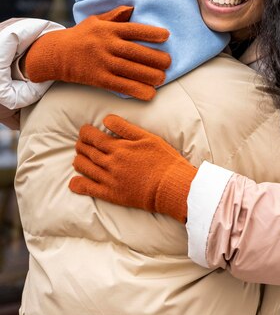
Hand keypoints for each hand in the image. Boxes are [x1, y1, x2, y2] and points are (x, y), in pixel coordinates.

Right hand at [25, 6, 170, 99]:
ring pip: (130, 70)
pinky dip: (136, 90)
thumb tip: (133, 8)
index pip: (133, 30)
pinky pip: (121, 86)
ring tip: (162, 78)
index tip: (167, 36)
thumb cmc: (82, 36)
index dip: (151, 33)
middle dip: (155, 58)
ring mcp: (102, 62)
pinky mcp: (98, 78)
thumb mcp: (96, 21)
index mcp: (108, 29)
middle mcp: (106, 45)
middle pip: (135, 52)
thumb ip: (115, 16)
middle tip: (169, 63)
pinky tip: (150, 93)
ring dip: (149, 75)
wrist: (56, 54)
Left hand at [69, 114, 196, 222]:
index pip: (93, 137)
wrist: (171, 186)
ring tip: (80, 157)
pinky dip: (78, 185)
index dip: (85, 132)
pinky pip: (89, 189)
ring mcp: (110, 179)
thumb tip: (106, 120)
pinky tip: (74, 182)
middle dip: (81, 145)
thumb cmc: (163, 160)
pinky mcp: (112, 194)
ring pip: (85, 167)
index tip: (85, 131)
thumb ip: (125, 128)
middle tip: (82, 143)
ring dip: (79, 160)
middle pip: (86, 151)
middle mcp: (111, 163)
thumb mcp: (148, 137)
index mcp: (119, 147)